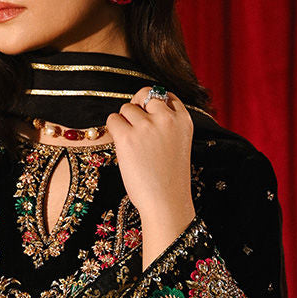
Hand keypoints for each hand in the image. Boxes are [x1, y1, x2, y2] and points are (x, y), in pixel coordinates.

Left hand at [106, 86, 194, 268]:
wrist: (166, 202)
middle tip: (135, 129)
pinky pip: (112, 120)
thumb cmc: (169, 180)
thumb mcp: (178, 146)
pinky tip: (122, 146)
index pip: (166, 95)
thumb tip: (138, 110)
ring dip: (124, 122)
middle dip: (137, 108)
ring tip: (131, 145)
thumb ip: (166, 126)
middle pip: (144, 95)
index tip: (148, 116)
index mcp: (184, 120)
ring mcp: (147, 126)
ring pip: (126, 108)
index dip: (152, 104)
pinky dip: (113, 130)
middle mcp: (166, 118)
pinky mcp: (127, 136)